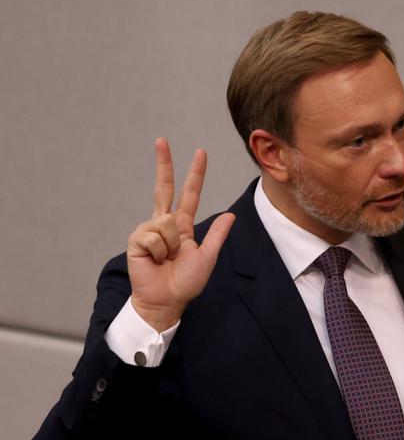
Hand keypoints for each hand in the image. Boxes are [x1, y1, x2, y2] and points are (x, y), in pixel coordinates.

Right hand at [126, 138, 234, 331]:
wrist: (166, 300)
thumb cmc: (185, 282)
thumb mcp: (208, 257)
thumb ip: (217, 235)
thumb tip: (231, 214)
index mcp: (183, 225)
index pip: (189, 194)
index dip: (195, 174)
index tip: (200, 153)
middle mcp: (164, 223)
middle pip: (164, 187)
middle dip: (163, 163)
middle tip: (161, 140)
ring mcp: (148, 230)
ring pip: (167, 222)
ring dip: (172, 246)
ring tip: (169, 259)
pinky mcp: (137, 240)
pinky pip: (154, 236)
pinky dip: (160, 251)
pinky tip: (156, 261)